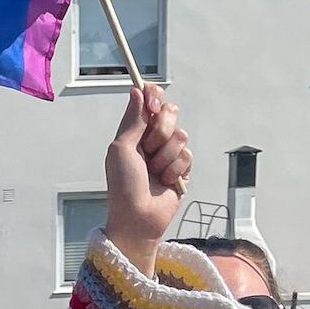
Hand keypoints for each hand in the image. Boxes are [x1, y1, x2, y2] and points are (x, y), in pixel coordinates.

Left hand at [105, 86, 191, 275]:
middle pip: (171, 113)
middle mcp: (152, 138)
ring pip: (181, 136)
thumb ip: (132, 119)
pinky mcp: (181, 168)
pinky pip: (188, 156)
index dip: (155, 97)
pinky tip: (165, 181)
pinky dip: (175, 170)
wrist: (138, 218)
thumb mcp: (121, 148)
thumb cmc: (123, 187)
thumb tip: (137, 91)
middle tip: (148, 150)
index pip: (150, 99)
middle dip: (161, 132)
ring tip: (155, 173)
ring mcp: (167, 153)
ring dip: (166, 157)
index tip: (153, 106)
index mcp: (135, 130)